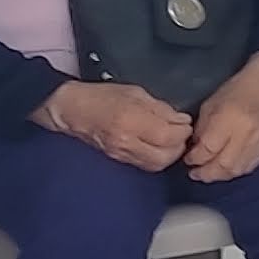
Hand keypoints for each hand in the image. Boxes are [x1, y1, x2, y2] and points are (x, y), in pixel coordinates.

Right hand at [39, 79, 193, 171]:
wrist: (73, 110)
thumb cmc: (102, 96)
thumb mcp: (136, 93)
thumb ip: (161, 108)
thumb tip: (181, 120)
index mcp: (131, 120)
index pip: (168, 136)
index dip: (183, 130)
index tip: (185, 123)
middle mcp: (126, 141)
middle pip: (166, 155)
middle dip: (179, 145)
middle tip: (181, 132)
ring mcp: (121, 153)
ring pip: (157, 165)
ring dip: (170, 154)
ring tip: (171, 140)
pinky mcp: (119, 160)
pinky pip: (146, 165)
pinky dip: (157, 158)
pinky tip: (158, 146)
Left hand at [182, 56, 258, 182]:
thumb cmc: (235, 92)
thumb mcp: (210, 106)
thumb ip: (202, 130)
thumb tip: (195, 151)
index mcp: (229, 118)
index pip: (208, 149)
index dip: (195, 158)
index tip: (188, 160)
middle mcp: (246, 133)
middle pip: (223, 164)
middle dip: (206, 173)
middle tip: (195, 173)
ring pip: (236, 170)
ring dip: (219, 175)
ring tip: (208, 174)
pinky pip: (249, 167)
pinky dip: (234, 172)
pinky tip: (225, 169)